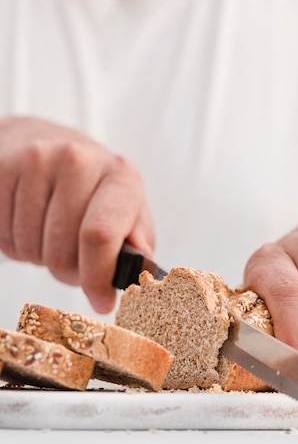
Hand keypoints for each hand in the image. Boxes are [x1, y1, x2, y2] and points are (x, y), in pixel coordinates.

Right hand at [0, 116, 153, 312]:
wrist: (46, 142)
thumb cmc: (94, 189)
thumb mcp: (128, 209)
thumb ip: (138, 241)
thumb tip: (137, 267)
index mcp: (120, 175)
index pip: (100, 236)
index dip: (97, 278)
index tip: (101, 301)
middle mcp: (78, 161)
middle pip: (62, 253)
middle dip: (68, 271)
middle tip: (73, 257)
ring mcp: (36, 160)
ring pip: (28, 248)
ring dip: (38, 256)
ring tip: (49, 233)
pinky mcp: (1, 169)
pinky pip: (3, 237)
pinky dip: (13, 243)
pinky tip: (27, 222)